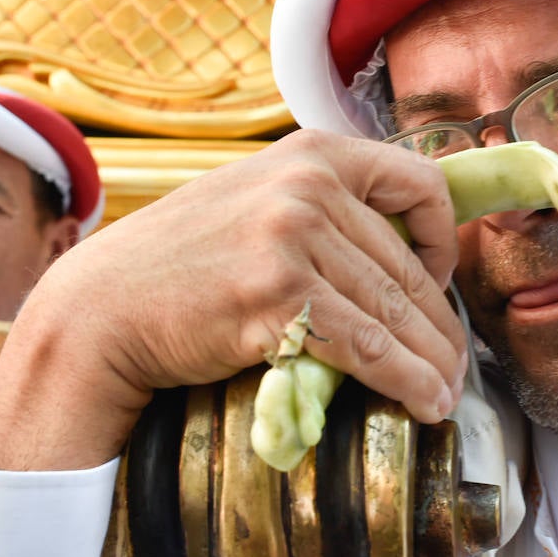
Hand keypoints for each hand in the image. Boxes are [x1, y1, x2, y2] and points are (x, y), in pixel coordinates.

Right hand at [0, 130, 467, 470]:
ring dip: (432, 363)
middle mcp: (307, 184)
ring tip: (445, 395)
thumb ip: (322, 209)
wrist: (101, 309)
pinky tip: (424, 403)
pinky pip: (368, 347)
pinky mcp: (278, 295)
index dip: (443, 240)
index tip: (439, 282)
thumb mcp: (256, 202)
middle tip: (456, 367)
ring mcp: (291, 238)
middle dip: (440, 327)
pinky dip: (406, 382)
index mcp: (312, 153)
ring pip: (395, 313)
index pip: (420, 184)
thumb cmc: (181, 264)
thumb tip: (402, 253)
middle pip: (408, 267)